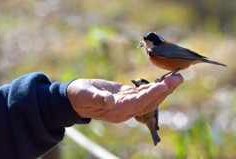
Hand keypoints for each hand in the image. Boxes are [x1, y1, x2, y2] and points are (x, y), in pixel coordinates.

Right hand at [67, 75, 182, 122]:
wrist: (77, 98)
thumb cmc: (79, 96)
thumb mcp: (85, 95)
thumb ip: (97, 98)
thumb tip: (110, 100)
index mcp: (116, 111)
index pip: (138, 103)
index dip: (151, 95)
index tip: (164, 85)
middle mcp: (125, 110)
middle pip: (148, 102)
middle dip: (164, 91)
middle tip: (178, 79)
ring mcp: (126, 104)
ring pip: (148, 98)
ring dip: (162, 89)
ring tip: (175, 79)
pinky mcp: (126, 97)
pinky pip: (142, 94)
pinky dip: (153, 87)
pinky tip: (162, 82)